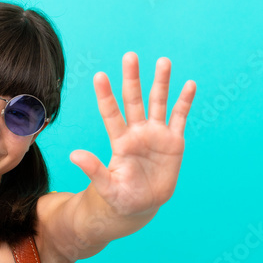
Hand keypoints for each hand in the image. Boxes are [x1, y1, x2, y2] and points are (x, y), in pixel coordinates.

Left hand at [69, 54, 195, 216]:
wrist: (141, 207)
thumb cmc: (120, 198)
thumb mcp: (106, 187)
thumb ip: (93, 170)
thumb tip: (73, 155)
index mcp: (120, 142)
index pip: (111, 113)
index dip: (106, 95)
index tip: (100, 75)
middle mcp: (137, 133)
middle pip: (134, 101)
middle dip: (132, 79)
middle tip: (129, 56)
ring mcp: (156, 135)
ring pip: (158, 103)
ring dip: (161, 83)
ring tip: (163, 61)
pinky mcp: (173, 142)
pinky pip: (180, 118)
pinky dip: (185, 101)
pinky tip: (189, 84)